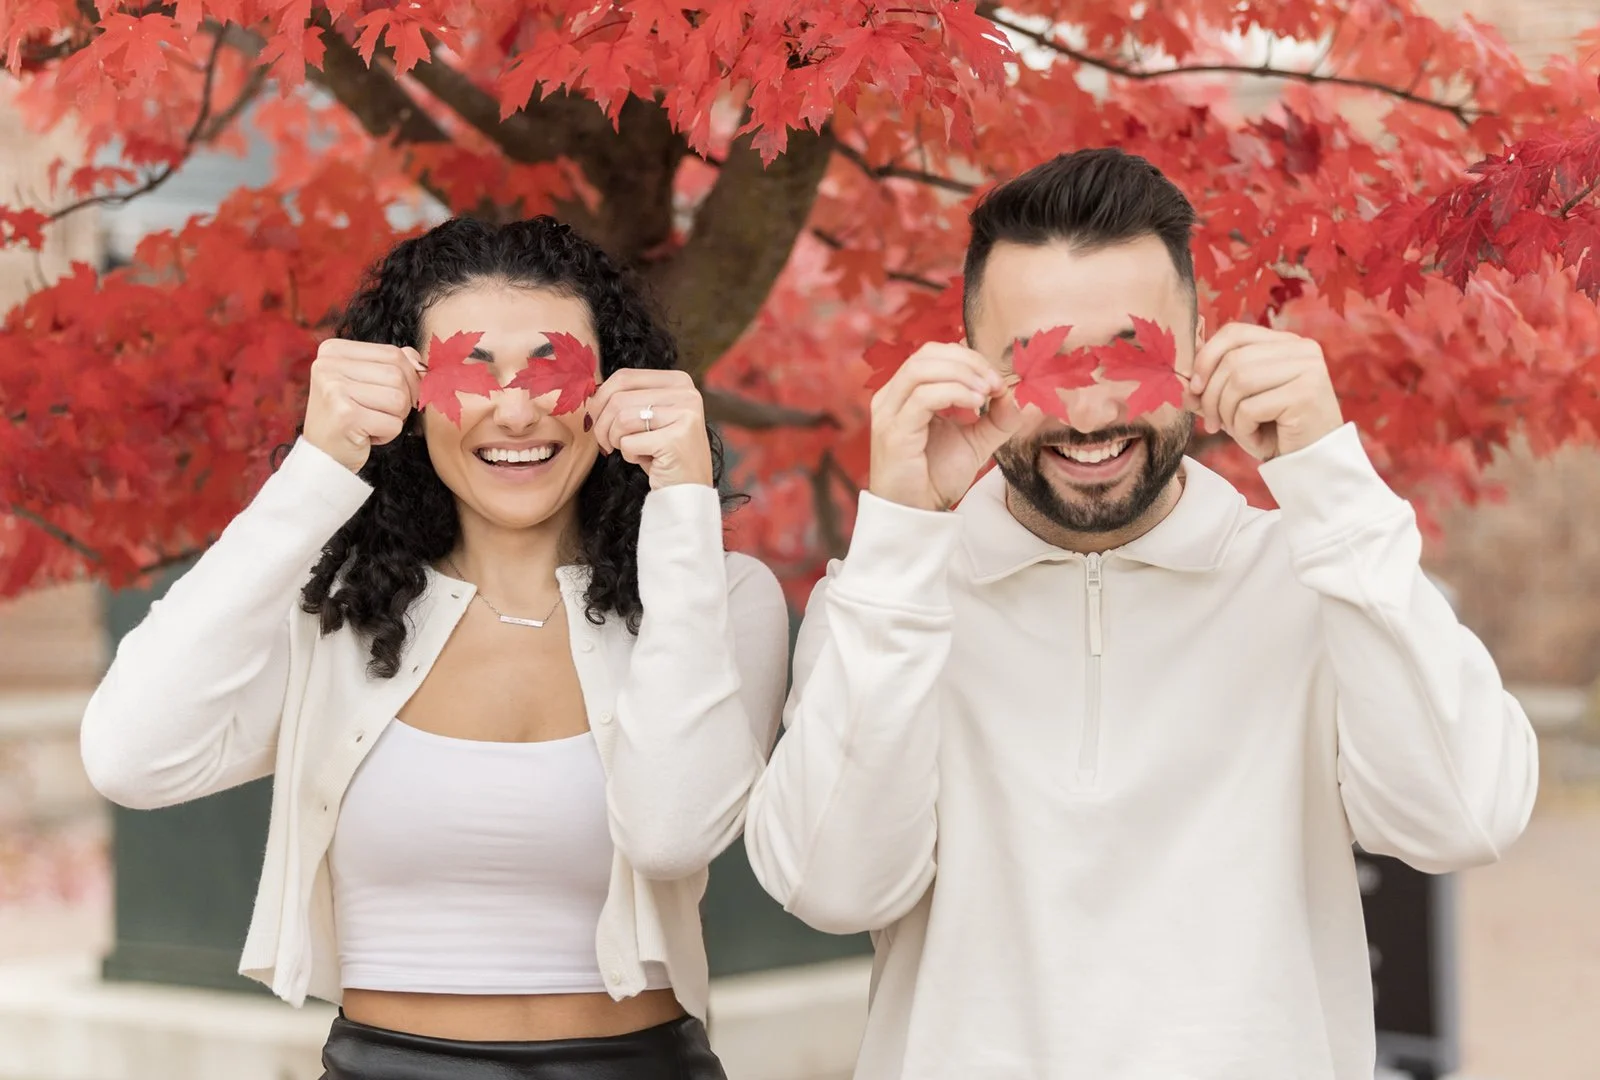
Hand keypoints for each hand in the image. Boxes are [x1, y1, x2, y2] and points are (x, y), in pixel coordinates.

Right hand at [303, 339, 422, 472]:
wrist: (323, 457)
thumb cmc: (348, 418)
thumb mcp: (365, 382)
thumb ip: (392, 364)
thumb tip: (420, 362)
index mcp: (333, 350)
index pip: (393, 353)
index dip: (410, 377)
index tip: (399, 395)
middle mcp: (328, 365)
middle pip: (398, 374)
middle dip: (404, 399)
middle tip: (384, 414)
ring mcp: (334, 389)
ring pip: (399, 398)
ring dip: (395, 418)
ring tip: (373, 423)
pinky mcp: (345, 416)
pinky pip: (393, 423)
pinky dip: (388, 434)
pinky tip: (366, 436)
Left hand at [588, 368, 713, 488]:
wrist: (688, 490)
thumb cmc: (662, 453)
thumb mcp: (649, 417)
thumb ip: (629, 398)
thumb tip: (590, 395)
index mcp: (679, 381)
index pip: (625, 376)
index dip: (601, 398)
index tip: (596, 419)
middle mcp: (686, 394)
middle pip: (619, 397)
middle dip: (603, 424)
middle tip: (606, 442)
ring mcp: (685, 415)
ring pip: (622, 419)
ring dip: (616, 440)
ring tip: (631, 450)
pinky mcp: (676, 439)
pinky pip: (629, 442)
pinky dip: (629, 455)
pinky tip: (646, 460)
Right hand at [869, 342, 1027, 510]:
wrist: (915, 514)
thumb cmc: (936, 477)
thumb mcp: (975, 441)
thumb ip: (996, 418)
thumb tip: (1013, 394)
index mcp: (905, 394)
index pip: (934, 354)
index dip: (968, 358)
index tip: (997, 380)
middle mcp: (891, 397)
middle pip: (926, 354)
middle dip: (968, 361)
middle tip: (995, 382)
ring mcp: (889, 413)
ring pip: (921, 369)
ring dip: (962, 374)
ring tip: (987, 393)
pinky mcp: (894, 432)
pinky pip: (923, 397)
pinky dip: (954, 393)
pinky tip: (976, 406)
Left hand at [1190, 324, 1342, 460]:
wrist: (1310, 462)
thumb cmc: (1272, 431)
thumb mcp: (1238, 403)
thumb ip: (1212, 385)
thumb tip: (1181, 376)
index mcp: (1285, 342)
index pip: (1234, 332)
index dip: (1205, 358)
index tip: (1194, 389)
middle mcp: (1301, 348)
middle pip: (1233, 360)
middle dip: (1211, 396)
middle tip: (1211, 424)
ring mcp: (1307, 369)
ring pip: (1239, 381)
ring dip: (1227, 414)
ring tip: (1236, 431)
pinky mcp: (1306, 394)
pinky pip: (1251, 408)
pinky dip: (1243, 429)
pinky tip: (1255, 439)